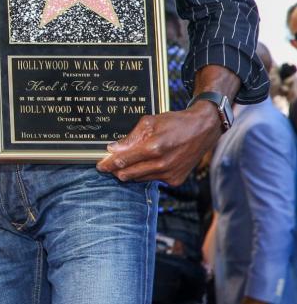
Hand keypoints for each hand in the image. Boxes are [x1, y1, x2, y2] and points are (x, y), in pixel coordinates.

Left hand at [95, 101, 220, 184]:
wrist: (202, 130)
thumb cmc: (175, 123)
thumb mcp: (149, 123)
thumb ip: (130, 138)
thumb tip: (112, 149)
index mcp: (153, 148)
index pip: (122, 161)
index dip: (108, 164)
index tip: (99, 165)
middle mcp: (162, 164)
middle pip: (128, 174)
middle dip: (116, 171)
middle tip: (109, 166)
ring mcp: (170, 174)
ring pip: (139, 178)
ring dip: (131, 172)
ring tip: (129, 162)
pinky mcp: (176, 180)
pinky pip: (152, 180)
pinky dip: (147, 173)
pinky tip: (149, 163)